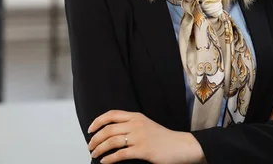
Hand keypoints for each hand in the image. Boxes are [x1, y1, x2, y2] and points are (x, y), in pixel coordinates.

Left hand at [87, 110, 204, 163]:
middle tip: (90, 146)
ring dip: (100, 149)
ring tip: (94, 154)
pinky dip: (109, 158)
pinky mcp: (143, 150)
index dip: (97, 121)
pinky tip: (105, 161)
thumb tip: (111, 133)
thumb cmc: (163, 138)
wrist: (182, 146)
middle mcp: (136, 124)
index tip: (90, 130)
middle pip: (108, 129)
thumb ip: (130, 125)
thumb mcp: (145, 125)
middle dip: (95, 138)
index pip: (111, 114)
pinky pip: (120, 154)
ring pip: (112, 141)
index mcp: (136, 116)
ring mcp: (139, 137)